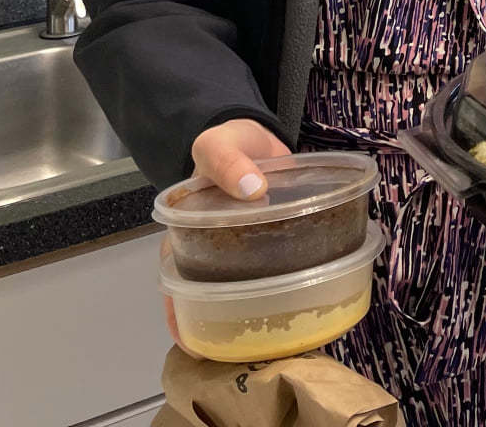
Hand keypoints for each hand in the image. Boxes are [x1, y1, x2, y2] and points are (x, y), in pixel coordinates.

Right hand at [166, 119, 291, 355]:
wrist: (256, 135)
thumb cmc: (226, 144)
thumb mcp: (215, 145)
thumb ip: (228, 162)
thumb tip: (252, 189)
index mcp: (189, 237)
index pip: (176, 286)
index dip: (180, 319)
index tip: (194, 345)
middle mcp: (215, 252)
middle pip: (212, 299)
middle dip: (223, 328)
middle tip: (246, 350)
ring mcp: (247, 253)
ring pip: (248, 292)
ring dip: (260, 315)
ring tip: (279, 341)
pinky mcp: (277, 245)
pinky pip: (282, 272)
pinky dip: (291, 288)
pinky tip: (308, 305)